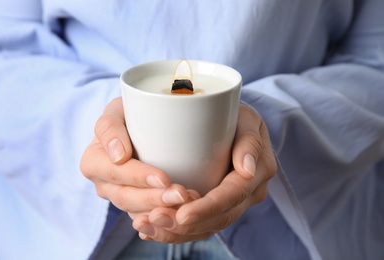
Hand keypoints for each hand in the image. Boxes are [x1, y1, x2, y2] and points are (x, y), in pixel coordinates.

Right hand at [80, 97, 194, 215]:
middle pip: (127, 198)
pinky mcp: (137, 206)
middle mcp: (104, 184)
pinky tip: (187, 211)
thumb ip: (109, 127)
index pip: (114, 173)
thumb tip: (118, 155)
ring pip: (138, 213)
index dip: (138, 178)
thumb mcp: (116, 110)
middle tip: (182, 194)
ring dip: (163, 211)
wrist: (139, 125)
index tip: (163, 178)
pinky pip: (149, 219)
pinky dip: (167, 216)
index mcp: (93, 162)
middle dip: (155, 199)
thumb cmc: (128, 113)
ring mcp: (120, 198)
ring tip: (190, 202)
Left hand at [133, 103, 276, 242]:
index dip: (207, 208)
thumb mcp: (246, 118)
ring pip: (205, 228)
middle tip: (155, 218)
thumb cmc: (236, 115)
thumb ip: (249, 140)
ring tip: (145, 226)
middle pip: (217, 219)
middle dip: (185, 225)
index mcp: (257, 174)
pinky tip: (150, 230)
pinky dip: (173, 232)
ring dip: (174, 232)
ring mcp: (232, 204)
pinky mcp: (216, 207)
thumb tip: (245, 169)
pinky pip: (197, 227)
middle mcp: (247, 194)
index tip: (182, 214)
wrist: (234, 124)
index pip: (233, 197)